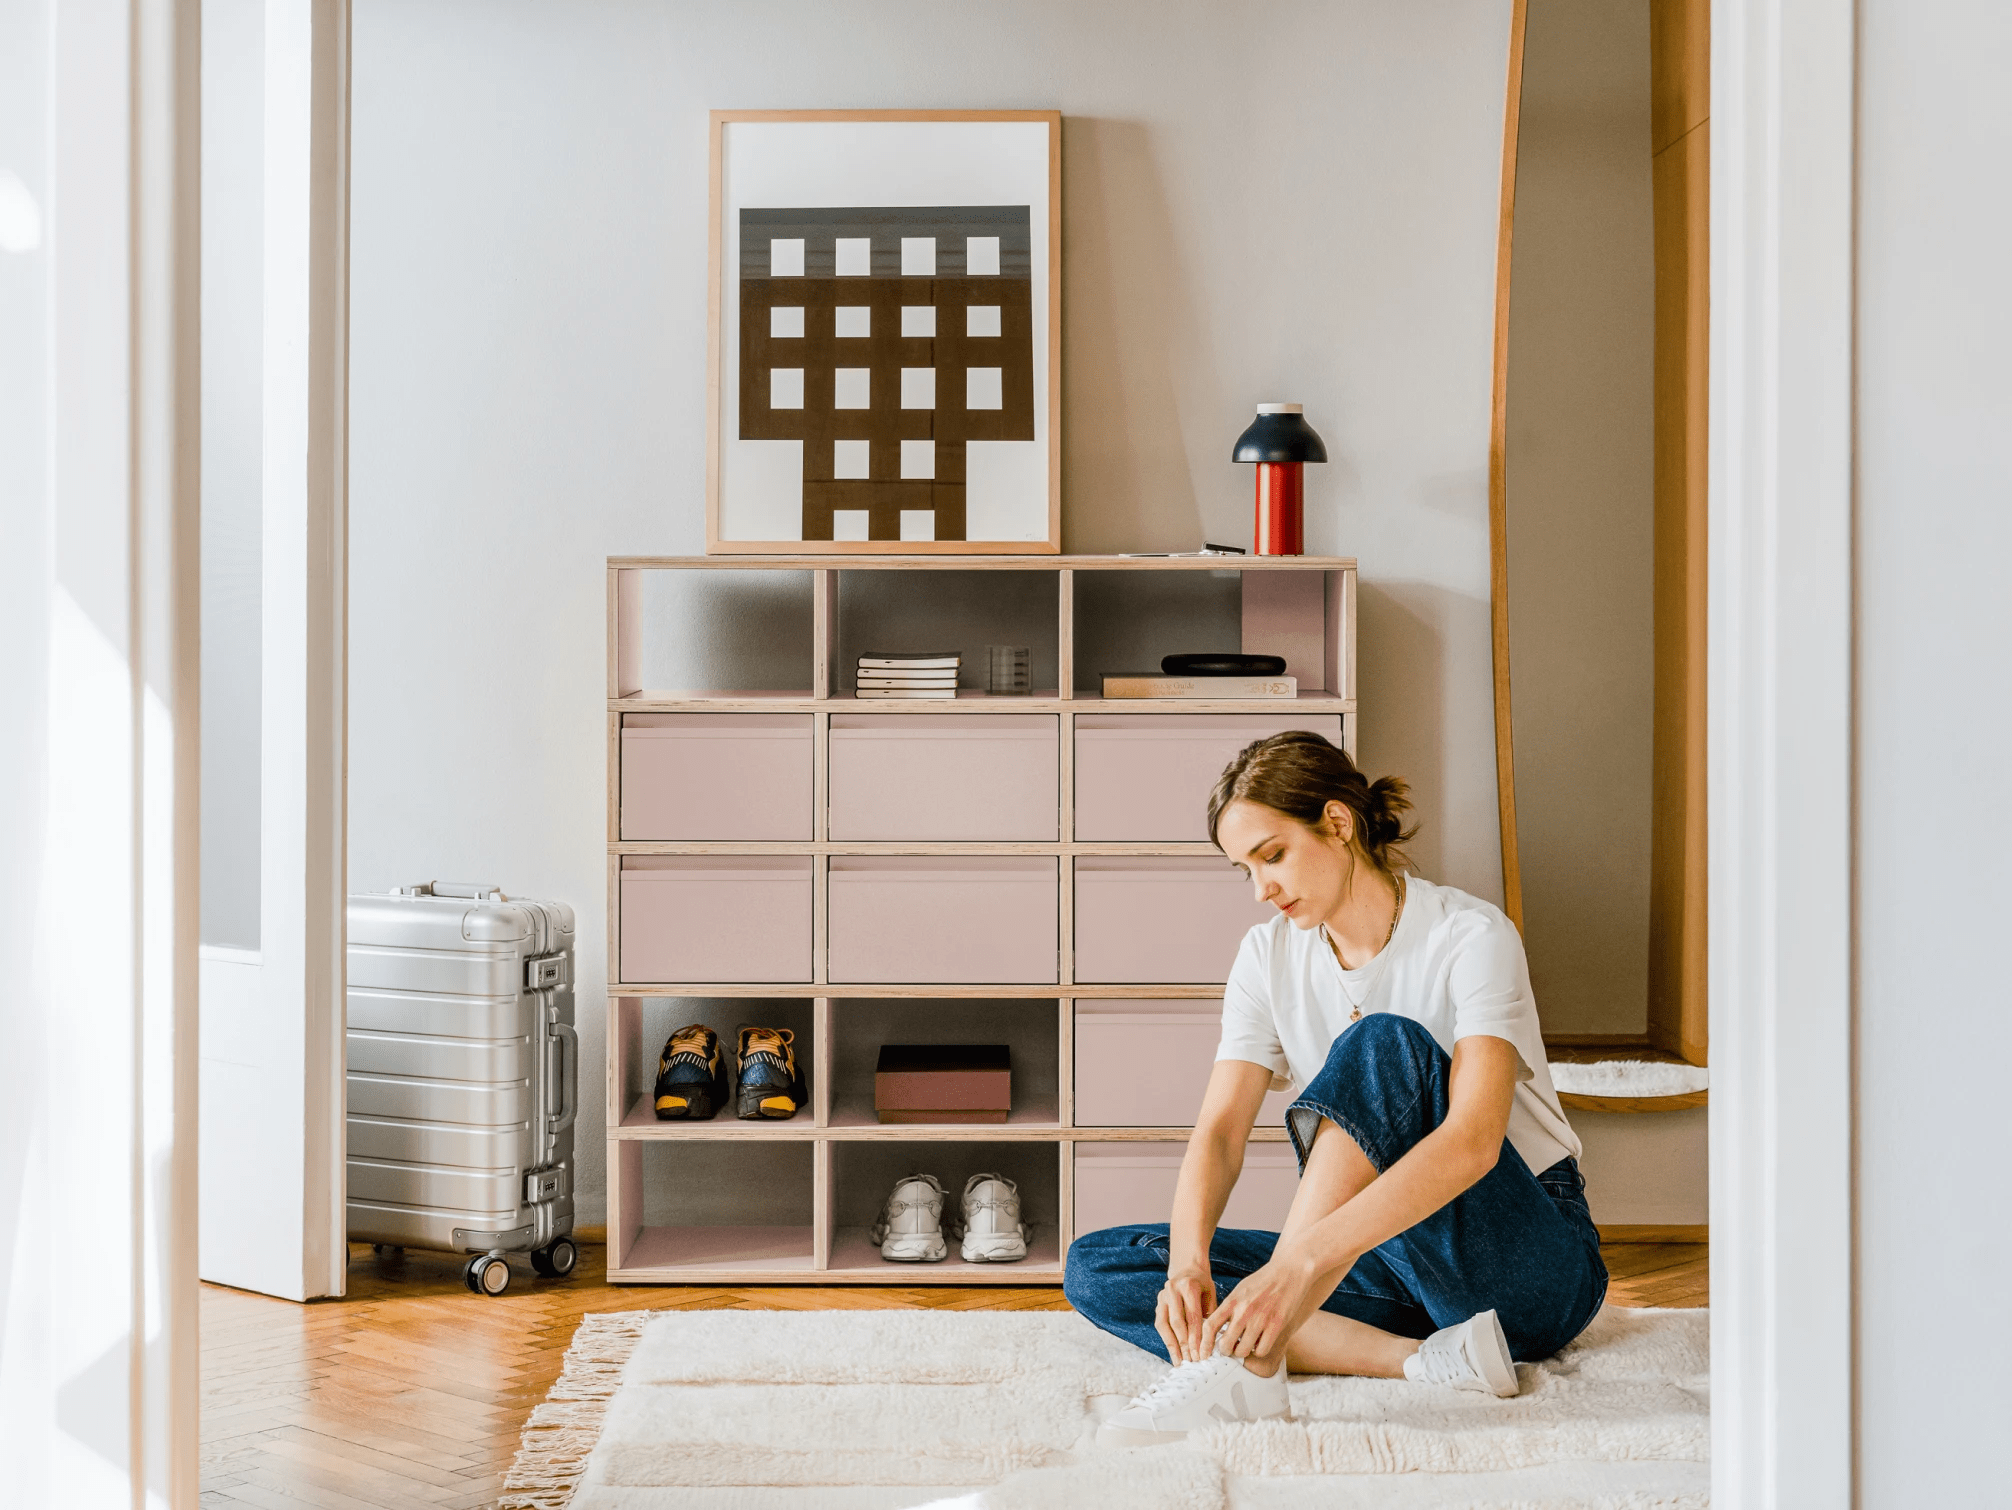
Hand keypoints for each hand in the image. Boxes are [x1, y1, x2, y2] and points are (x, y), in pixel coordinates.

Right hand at [1155, 1263, 1217, 1362]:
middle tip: (1193, 1361)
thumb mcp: (1211, 1295)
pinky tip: (1174, 1353)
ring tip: (1181, 1362)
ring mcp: (1162, 1296)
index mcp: (1188, 1286)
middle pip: (1178, 1323)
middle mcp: (1172, 1290)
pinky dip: (1167, 1340)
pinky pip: (1160, 1325)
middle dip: (1185, 1345)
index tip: (1202, 1355)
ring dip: (1173, 1346)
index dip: (1196, 1338)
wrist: (1187, 1269)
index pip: (1193, 1317)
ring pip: (1165, 1325)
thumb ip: (1210, 1315)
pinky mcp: (1158, 1304)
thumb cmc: (1202, 1285)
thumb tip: (1212, 1343)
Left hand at [1209, 1244, 1323, 1365]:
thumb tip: (1217, 1329)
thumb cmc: (1263, 1282)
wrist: (1289, 1270)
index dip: (1204, 1343)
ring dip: (1242, 1352)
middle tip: (1231, 1349)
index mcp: (1232, 1300)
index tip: (1205, 1352)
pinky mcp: (1277, 1324)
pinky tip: (1261, 1343)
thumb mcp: (1240, 1290)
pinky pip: (1262, 1350)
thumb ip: (1229, 1308)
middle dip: (1226, 1351)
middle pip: (1225, 1344)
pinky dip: (1259, 1351)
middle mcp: (1244, 1310)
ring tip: (1246, 1346)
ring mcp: (1260, 1318)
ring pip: (1243, 1350)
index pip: (1210, 1326)